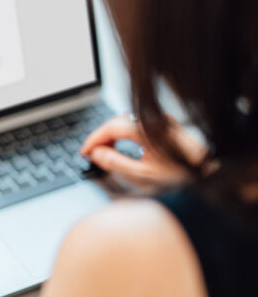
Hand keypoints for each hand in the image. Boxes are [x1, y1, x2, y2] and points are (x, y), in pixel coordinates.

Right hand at [80, 114, 206, 186]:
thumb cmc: (182, 177)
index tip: (84, 152)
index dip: (93, 140)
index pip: (109, 128)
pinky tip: (123, 146)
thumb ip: (115, 163)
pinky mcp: (167, 125)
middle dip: (101, 137)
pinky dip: (125, 134)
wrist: (211, 175)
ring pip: (126, 122)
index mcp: (146, 129)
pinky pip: (138, 124)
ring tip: (105, 152)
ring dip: (113, 135)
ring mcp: (161, 120)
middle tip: (92, 154)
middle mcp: (154, 119)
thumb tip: (96, 153)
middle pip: (117, 122)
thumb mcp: (142, 175)